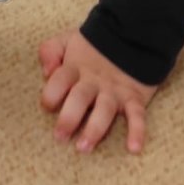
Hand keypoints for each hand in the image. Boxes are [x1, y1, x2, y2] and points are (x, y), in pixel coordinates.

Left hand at [39, 29, 159, 152]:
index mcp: (75, 68)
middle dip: (69, 118)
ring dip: (95, 129)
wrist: (133, 36)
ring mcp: (115, 90)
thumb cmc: (93, 47)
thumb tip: (46, 72)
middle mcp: (94, 81)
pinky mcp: (134, 97)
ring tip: (85, 146)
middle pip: (80, 98)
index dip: (51, 93)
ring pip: (104, 110)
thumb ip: (50, 51)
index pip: (60, 80)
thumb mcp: (67, 41)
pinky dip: (138, 131)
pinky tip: (134, 147)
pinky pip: (137, 115)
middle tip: (60, 136)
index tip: (47, 107)